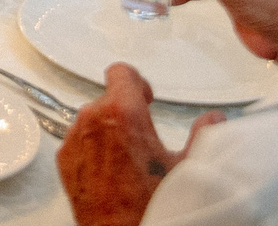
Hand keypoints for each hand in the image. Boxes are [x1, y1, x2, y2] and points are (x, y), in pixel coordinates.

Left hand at [58, 65, 200, 225]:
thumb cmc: (151, 206)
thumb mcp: (188, 168)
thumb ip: (204, 135)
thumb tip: (214, 120)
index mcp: (123, 113)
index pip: (121, 71)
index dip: (137, 83)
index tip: (145, 97)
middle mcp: (92, 120)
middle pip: (108, 99)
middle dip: (126, 112)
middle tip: (144, 137)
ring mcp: (74, 139)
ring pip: (92, 120)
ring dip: (109, 131)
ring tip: (129, 158)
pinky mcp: (64, 158)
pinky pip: (79, 141)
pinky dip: (93, 149)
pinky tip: (112, 170)